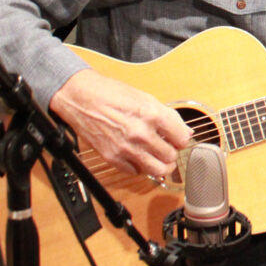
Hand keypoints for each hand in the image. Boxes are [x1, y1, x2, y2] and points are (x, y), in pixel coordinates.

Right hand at [49, 68, 192, 177]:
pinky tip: (138, 155)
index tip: (178, 138)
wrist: (81, 98)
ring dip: (160, 165)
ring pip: (157, 170)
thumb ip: (168, 117)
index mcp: (152, 114)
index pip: (182, 139)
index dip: (181, 139)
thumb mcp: (146, 98)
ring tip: (158, 157)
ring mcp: (126, 148)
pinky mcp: (112, 158)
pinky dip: (140, 166)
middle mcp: (140, 133)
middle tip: (167, 147)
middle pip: (171, 157)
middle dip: (172, 153)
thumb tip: (185, 132)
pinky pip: (135, 171)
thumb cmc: (112, 94)